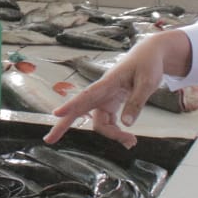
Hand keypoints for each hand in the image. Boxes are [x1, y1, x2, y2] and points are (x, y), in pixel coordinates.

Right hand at [44, 33, 185, 147]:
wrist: (149, 54)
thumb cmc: (147, 63)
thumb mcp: (148, 81)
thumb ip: (136, 102)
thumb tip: (126, 124)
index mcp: (108, 82)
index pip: (86, 95)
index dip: (71, 105)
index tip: (56, 113)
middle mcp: (102, 92)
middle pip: (80, 110)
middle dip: (63, 125)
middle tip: (49, 140)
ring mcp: (105, 99)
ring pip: (99, 122)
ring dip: (111, 135)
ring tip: (132, 143)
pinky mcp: (111, 104)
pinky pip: (109, 123)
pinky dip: (116, 132)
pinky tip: (128, 140)